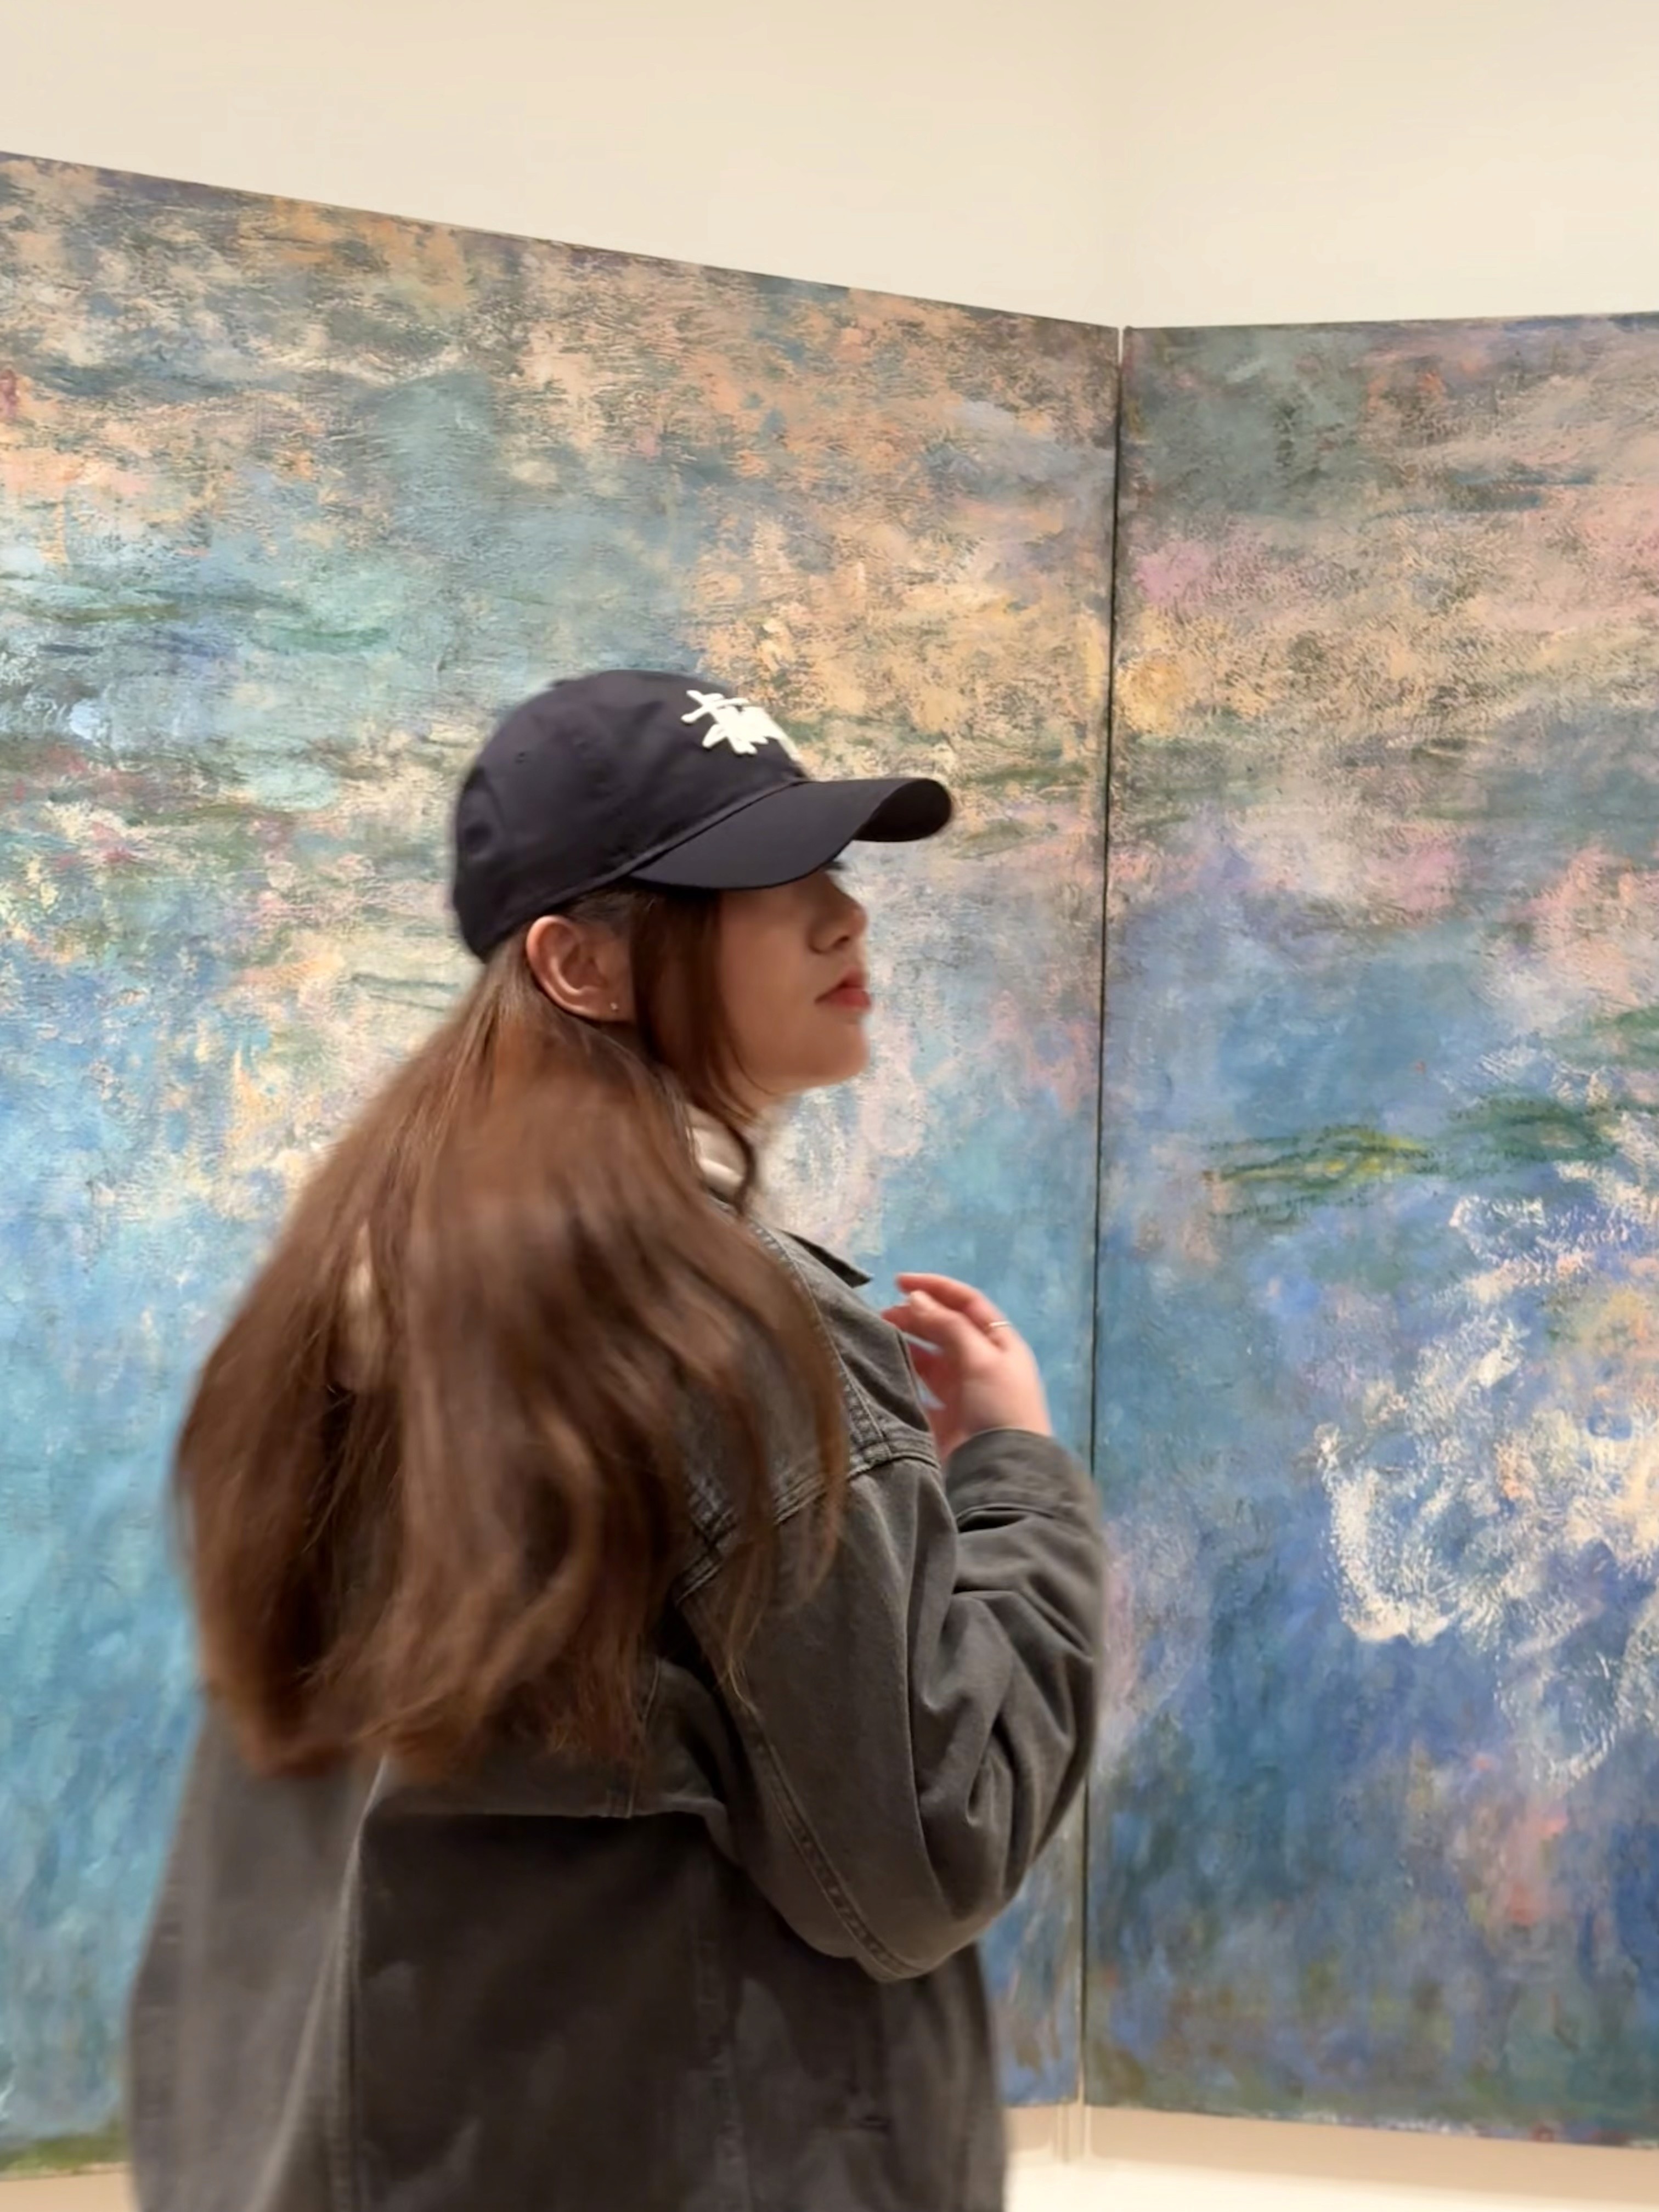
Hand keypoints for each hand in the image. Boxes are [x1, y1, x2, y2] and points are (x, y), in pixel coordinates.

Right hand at [880, 1272, 1051, 1460]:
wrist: (1002, 1470)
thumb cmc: (999, 1406)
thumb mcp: (982, 1359)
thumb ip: (948, 1326)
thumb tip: (916, 1298)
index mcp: (999, 1343)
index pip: (967, 1303)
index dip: (936, 1288)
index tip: (899, 1282)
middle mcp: (981, 1363)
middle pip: (946, 1328)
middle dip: (916, 1316)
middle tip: (882, 1315)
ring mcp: (962, 1391)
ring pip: (929, 1357)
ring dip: (906, 1344)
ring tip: (877, 1338)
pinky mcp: (943, 1417)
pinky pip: (919, 1390)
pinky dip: (902, 1377)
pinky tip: (882, 1370)